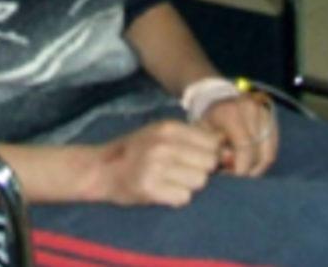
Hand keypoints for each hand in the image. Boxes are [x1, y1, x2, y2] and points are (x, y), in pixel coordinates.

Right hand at [98, 120, 220, 206]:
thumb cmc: (135, 152)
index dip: (210, 154)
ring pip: (199, 182)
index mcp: (168, 128)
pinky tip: (162, 192)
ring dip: (189, 186)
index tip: (198, 161)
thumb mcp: (160, 134)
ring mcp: (156, 166)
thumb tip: (228, 152)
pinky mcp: (149, 188)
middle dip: (200, 171)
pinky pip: (183, 198)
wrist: (98, 169)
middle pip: (209, 163)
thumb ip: (191, 138)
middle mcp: (163, 144)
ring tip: (170, 182)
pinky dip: (176, 199)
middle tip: (181, 174)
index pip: (212, 142)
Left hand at [200, 92, 277, 176]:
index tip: (232, 176)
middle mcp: (252, 110)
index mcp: (232, 113)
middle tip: (236, 174)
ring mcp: (264, 113)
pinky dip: (263, 159)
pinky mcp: (272, 119)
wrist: (219, 99)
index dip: (240, 168)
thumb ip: (214, 149)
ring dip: (257, 167)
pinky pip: (272, 148)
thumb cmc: (209, 120)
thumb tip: (229, 161)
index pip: (245, 148)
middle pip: (259, 153)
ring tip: (243, 169)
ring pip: (269, 153)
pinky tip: (251, 162)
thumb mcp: (203, 133)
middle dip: (248, 170)